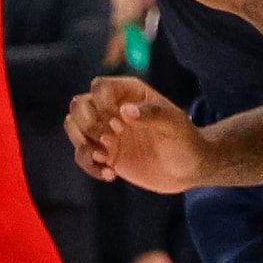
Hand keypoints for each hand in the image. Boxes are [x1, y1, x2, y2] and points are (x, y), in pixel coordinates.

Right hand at [65, 77, 208, 192]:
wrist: (189, 168)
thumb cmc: (186, 140)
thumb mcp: (175, 125)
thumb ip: (153, 115)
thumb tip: (125, 111)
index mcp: (129, 92)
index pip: (99, 87)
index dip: (101, 105)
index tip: (120, 124)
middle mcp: (113, 108)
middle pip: (79, 105)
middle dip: (87, 124)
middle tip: (109, 140)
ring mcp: (107, 131)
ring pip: (73, 127)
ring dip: (83, 144)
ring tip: (106, 158)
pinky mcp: (106, 154)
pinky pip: (82, 154)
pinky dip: (89, 165)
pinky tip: (110, 174)